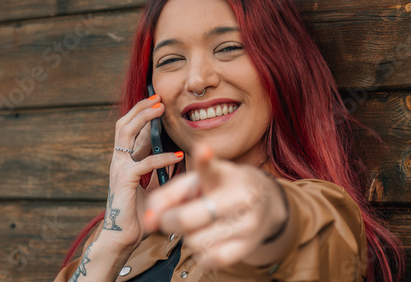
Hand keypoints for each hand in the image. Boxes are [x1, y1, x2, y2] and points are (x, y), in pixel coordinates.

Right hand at [104, 94, 183, 250]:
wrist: (122, 237)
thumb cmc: (138, 213)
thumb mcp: (152, 186)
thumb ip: (159, 171)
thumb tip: (177, 157)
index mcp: (125, 160)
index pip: (131, 129)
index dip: (143, 114)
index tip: (158, 102)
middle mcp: (119, 160)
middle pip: (124, 124)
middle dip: (140, 108)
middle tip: (159, 98)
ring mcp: (119, 168)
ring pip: (126, 133)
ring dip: (143, 118)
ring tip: (161, 109)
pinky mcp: (124, 180)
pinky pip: (144, 163)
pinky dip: (162, 157)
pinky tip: (178, 156)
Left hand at [143, 144, 287, 269]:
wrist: (262, 201)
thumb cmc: (220, 188)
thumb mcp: (195, 181)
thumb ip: (166, 195)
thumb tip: (148, 221)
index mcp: (226, 175)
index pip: (211, 169)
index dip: (204, 159)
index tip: (202, 150)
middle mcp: (241, 198)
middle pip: (187, 219)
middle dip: (170, 221)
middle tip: (172, 217)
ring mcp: (248, 224)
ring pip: (196, 242)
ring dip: (188, 237)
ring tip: (199, 225)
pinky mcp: (248, 247)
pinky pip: (209, 260)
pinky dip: (201, 253)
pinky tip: (208, 239)